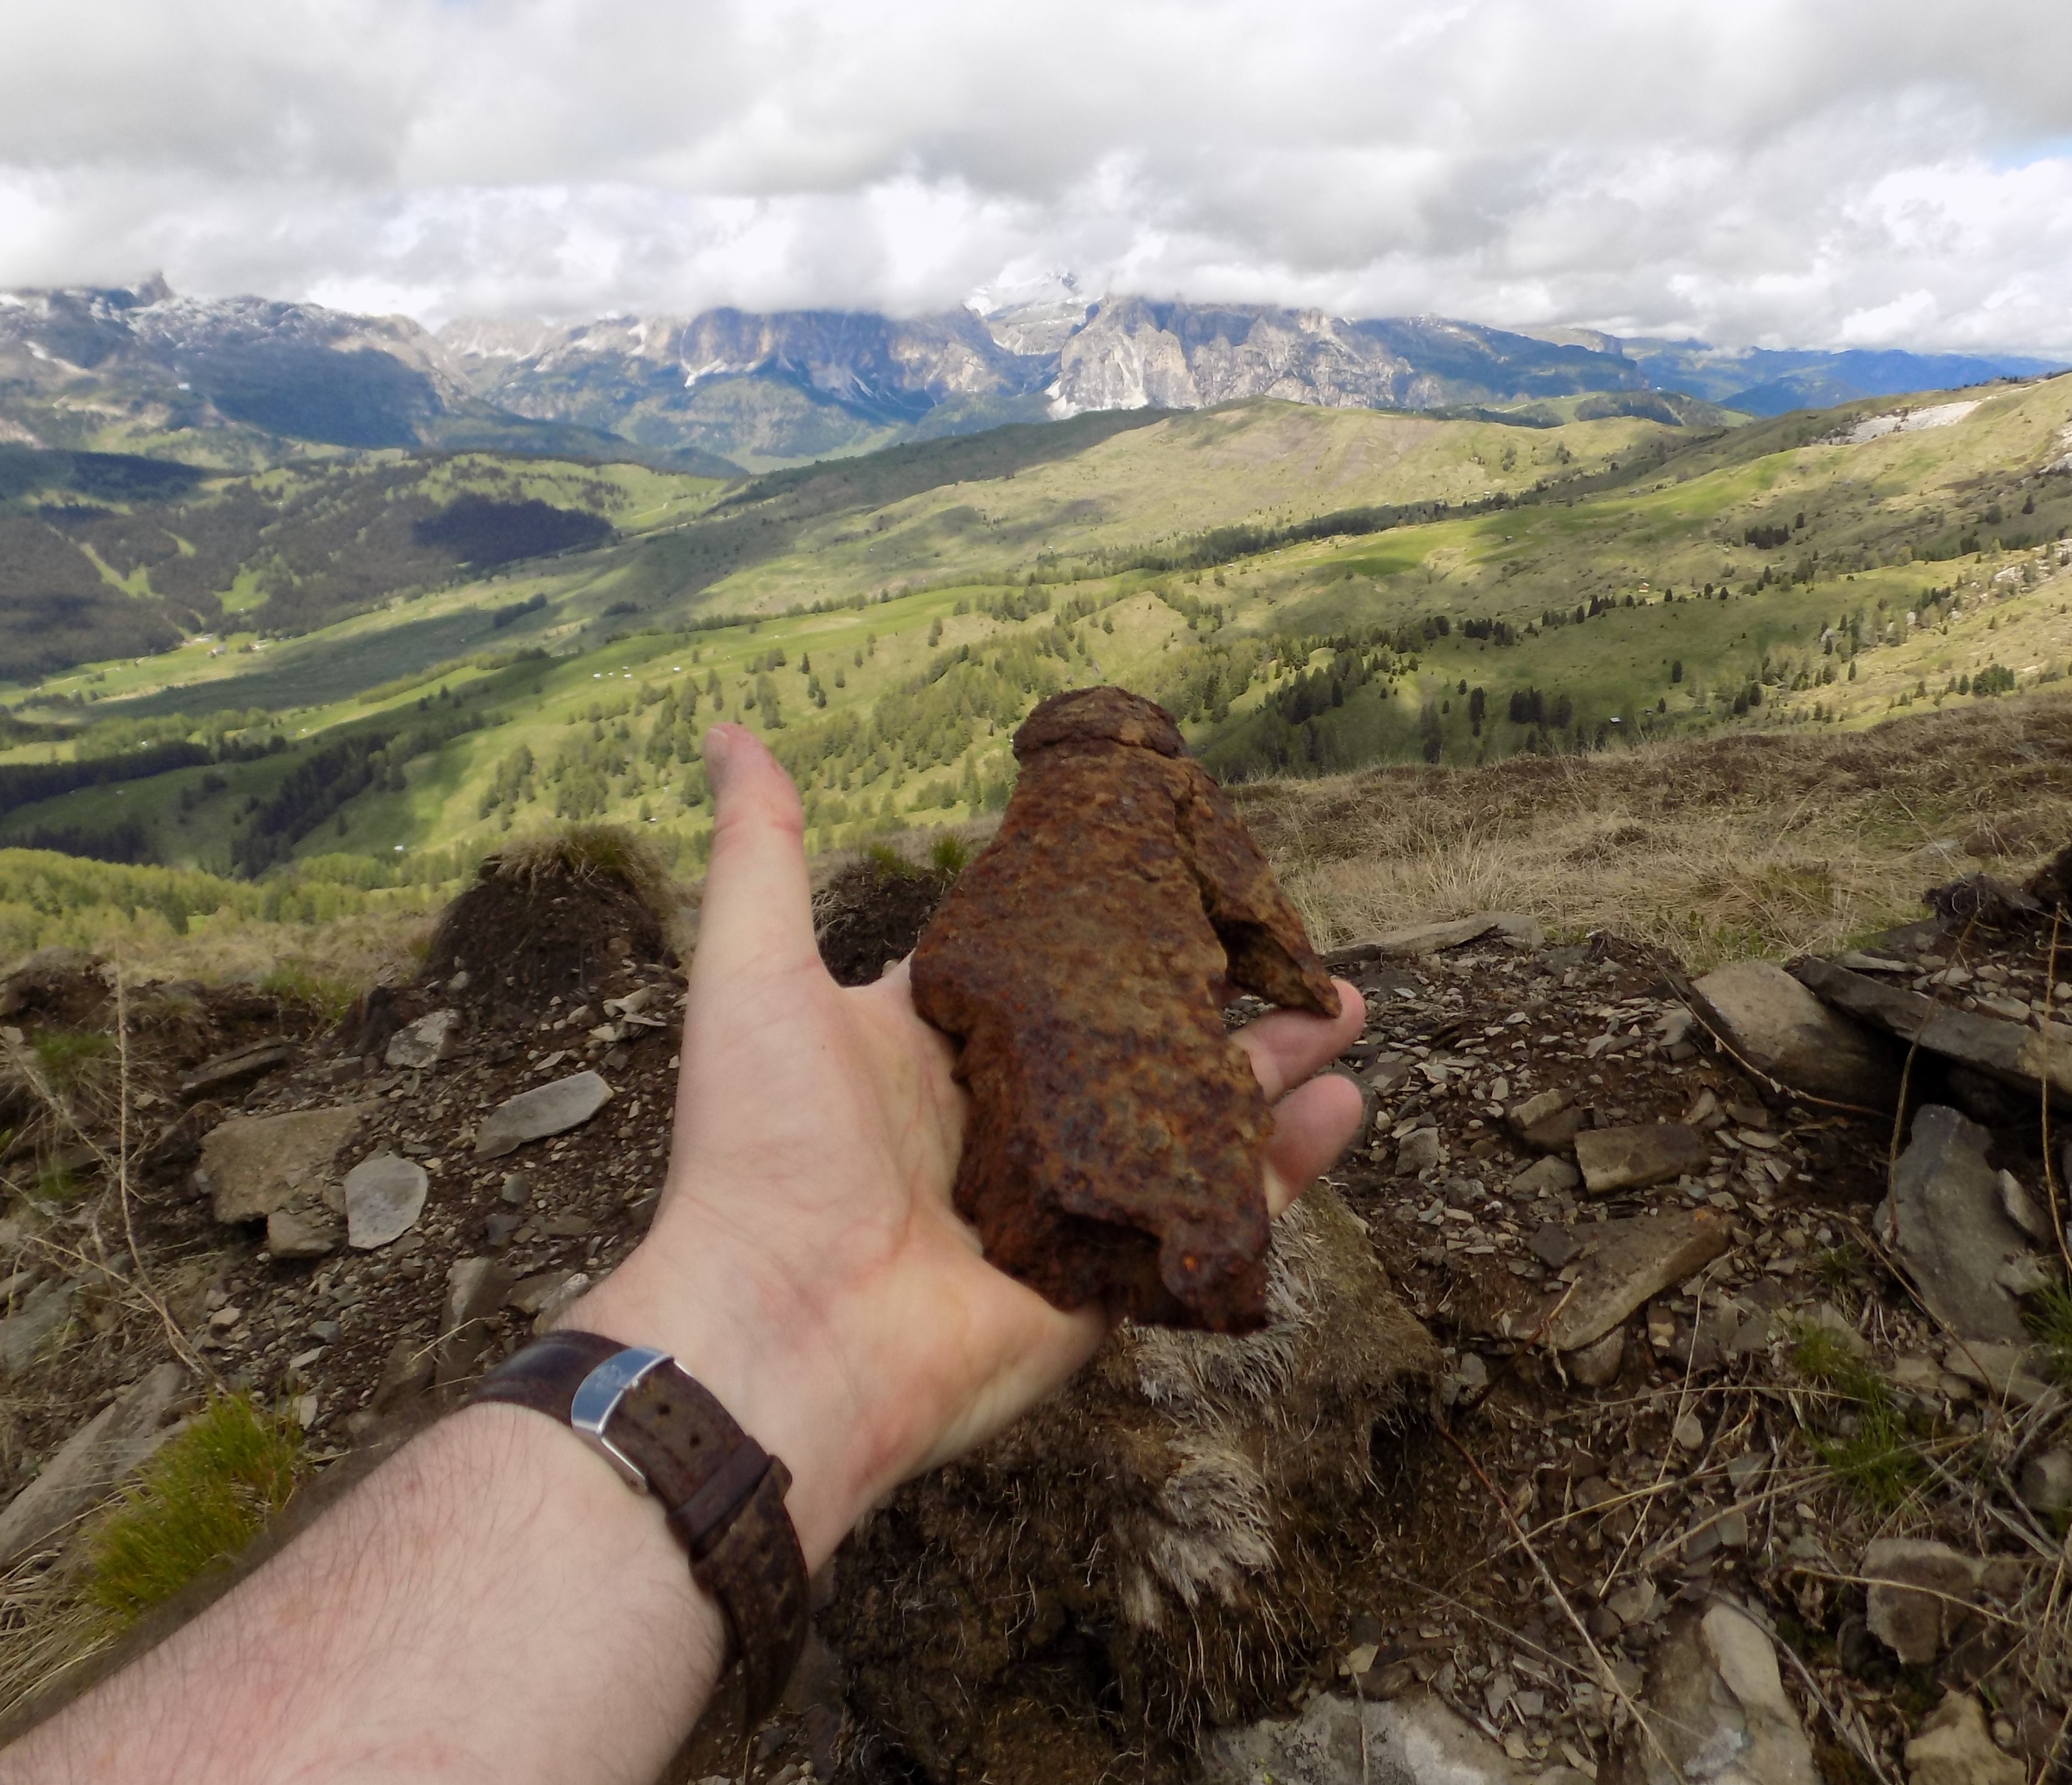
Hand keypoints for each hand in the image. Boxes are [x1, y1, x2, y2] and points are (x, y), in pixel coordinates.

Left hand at [567, 723, 1365, 1563]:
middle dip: (1224, 988)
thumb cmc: (763, 1152)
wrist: (785, 1340)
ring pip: (1196, 1119)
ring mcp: (1070, 1206)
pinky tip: (1343, 1105)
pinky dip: (1285, 1167)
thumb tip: (728, 731)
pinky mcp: (1111, 1282)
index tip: (1190, 869)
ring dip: (1274, 1064)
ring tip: (1342, 1008)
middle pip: (1144, 1039)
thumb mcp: (755, 975)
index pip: (1051, 970)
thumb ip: (759, 854)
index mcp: (940, 1051)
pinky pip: (1214, 1215)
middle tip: (1296, 943)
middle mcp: (1012, 1124)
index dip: (1120, 923)